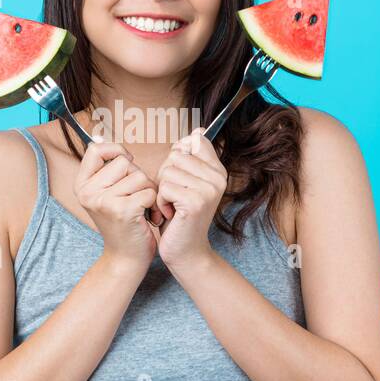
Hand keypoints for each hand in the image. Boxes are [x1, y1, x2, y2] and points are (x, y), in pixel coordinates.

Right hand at [75, 138, 159, 274]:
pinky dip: (155, 203)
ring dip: (149, 190)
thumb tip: (98, 137)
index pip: (95, 150)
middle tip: (136, 198)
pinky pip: (149, 191)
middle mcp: (88, 192)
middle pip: (123, 162)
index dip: (115, 151)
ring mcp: (104, 201)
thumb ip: (105, 169)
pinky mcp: (122, 210)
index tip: (127, 163)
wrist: (126, 258)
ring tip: (143, 208)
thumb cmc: (123, 222)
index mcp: (81, 185)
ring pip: (139, 176)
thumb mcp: (106, 194)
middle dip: (138, 176)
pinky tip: (149, 217)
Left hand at [152, 127, 227, 269]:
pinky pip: (165, 187)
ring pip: (168, 170)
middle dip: (166, 175)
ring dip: (162, 190)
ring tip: (172, 205)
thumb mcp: (187, 183)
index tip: (180, 176)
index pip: (196, 140)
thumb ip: (191, 158)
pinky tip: (171, 214)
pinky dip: (161, 202)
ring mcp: (208, 190)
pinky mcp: (195, 202)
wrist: (186, 251)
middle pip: (176, 155)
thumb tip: (198, 129)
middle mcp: (218, 178)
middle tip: (174, 196)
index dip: (179, 154)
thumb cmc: (181, 216)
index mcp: (218, 170)